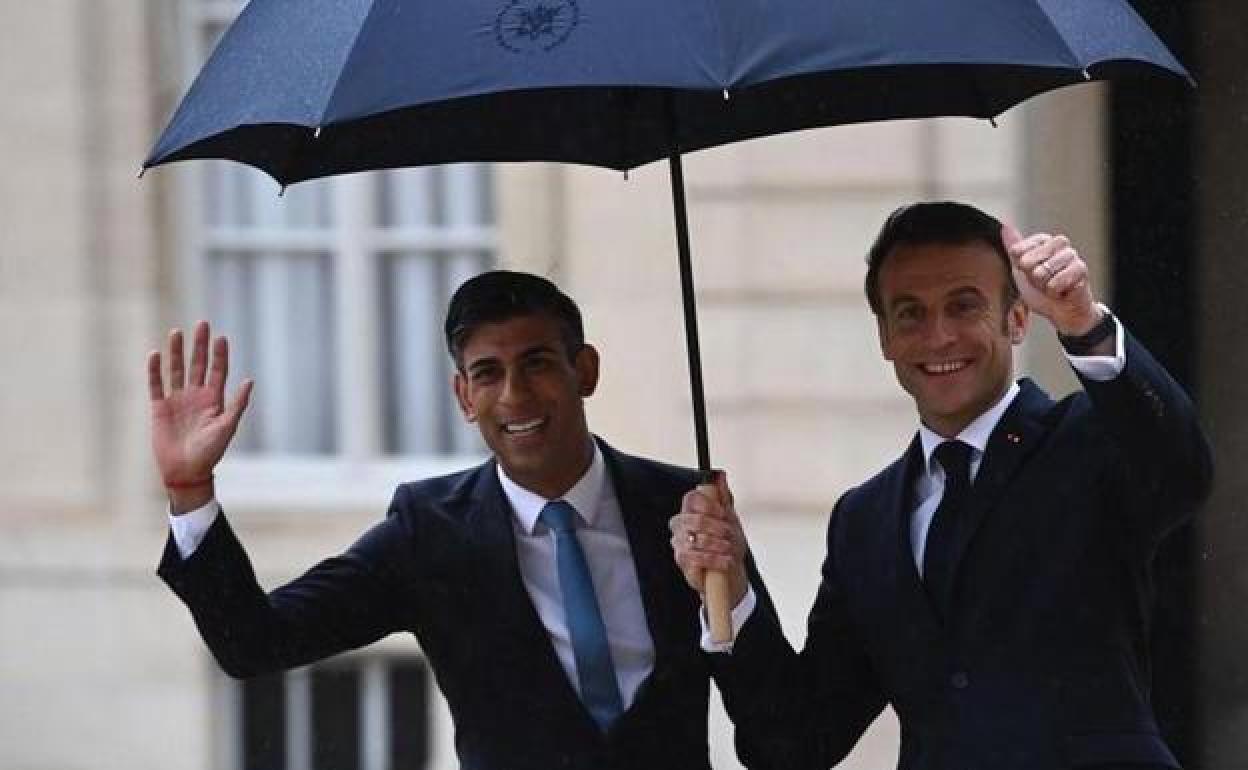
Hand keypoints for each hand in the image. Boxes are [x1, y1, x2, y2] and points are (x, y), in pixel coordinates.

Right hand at [148, 321, 252, 512]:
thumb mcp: (227, 427)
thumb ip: (237, 404)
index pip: (217, 371)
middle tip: (202, 324)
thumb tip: (249, 380)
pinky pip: (157, 386)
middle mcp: (196, 396)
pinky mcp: (160, 408)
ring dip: (177, 352)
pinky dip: (155, 371)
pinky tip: (155, 355)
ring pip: (177, 371)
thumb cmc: (210, 452)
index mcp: (214, 400)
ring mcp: (178, 401)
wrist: (187, 471)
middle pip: (198, 365)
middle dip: (200, 345)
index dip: (219, 355)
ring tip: (177, 333)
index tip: (221, 337)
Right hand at [669, 472, 748, 606]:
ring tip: (729, 549)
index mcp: (691, 510)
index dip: (708, 505)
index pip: (691, 498)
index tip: (723, 513)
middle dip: (717, 527)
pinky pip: (695, 557)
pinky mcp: (682, 560)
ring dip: (718, 545)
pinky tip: (724, 560)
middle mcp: (681, 525)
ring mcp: (679, 542)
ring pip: (696, 539)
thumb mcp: (730, 518)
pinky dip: (714, 558)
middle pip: (694, 519)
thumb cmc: (727, 544)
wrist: (730, 571)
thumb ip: (723, 496)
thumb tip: (720, 475)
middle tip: (729, 533)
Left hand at [1003, 224, 1102, 335]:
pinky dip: (1054, 292)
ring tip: (1053, 286)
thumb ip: (1013, 248)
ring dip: (1044, 286)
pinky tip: (1062, 291)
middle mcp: (1058, 243)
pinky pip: (1055, 283)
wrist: (1062, 312)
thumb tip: (1005, 227)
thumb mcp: (1020, 270)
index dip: (1021, 267)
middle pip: (1028, 261)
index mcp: (1042, 241)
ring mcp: (1071, 255)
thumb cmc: (1042, 291)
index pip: (1018, 250)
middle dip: (1032, 278)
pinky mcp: (1081, 268)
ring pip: (1042, 272)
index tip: (1030, 273)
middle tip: (1043, 282)